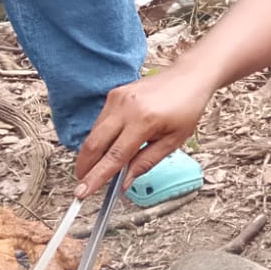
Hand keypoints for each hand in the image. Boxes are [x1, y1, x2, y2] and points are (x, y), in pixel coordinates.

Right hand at [73, 65, 215, 196]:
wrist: (189, 77)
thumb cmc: (186, 107)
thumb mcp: (173, 141)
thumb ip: (146, 162)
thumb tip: (125, 182)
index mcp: (144, 120)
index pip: (114, 156)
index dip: (96, 177)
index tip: (83, 192)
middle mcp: (126, 107)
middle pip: (94, 144)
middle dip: (85, 167)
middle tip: (82, 184)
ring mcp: (118, 98)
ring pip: (94, 133)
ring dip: (92, 153)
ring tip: (97, 168)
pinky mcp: (114, 94)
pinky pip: (100, 121)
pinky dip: (100, 137)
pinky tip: (107, 147)